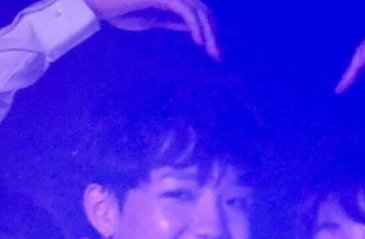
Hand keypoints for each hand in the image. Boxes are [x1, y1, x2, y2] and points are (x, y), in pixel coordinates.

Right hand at [85, 0, 219, 59]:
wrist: (94, 3)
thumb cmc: (117, 9)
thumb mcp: (149, 20)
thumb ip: (169, 21)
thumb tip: (189, 27)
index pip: (198, 12)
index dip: (209, 30)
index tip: (213, 51)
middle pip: (203, 10)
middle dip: (214, 33)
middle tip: (217, 55)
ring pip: (198, 11)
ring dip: (209, 33)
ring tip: (212, 52)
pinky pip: (185, 11)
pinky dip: (195, 26)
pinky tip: (198, 41)